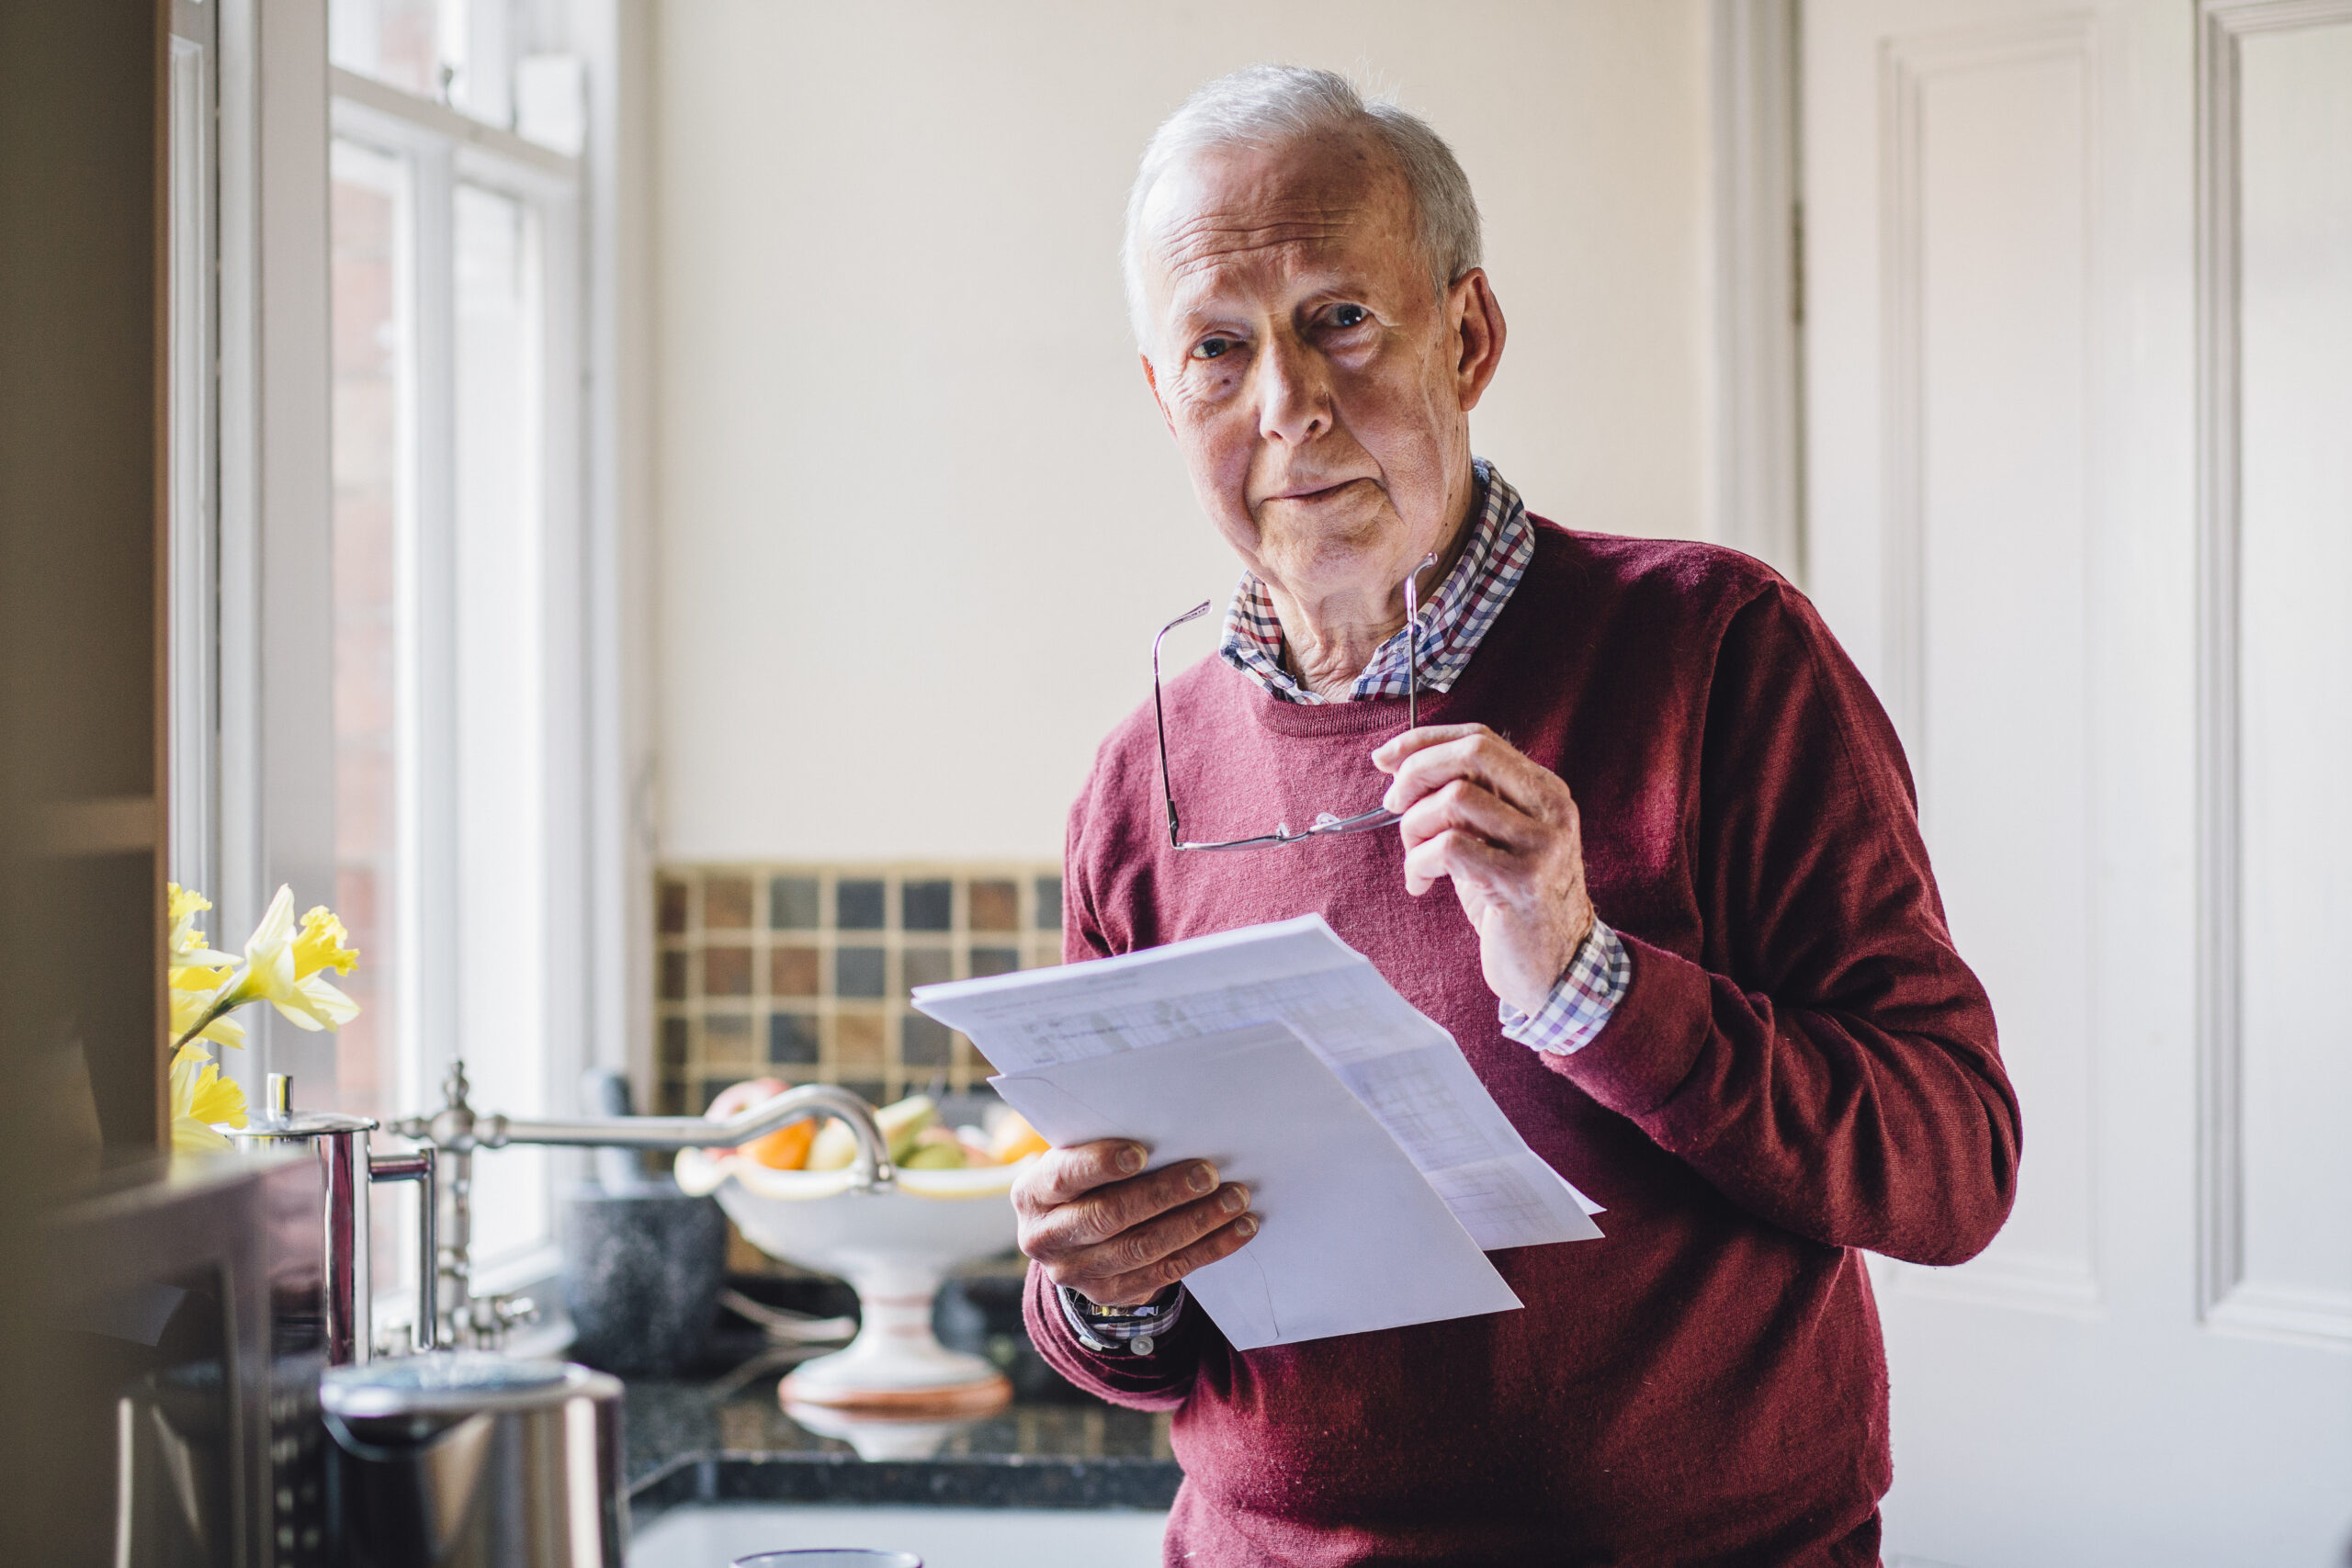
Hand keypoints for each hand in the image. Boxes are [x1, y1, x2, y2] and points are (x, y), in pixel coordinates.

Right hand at [1012, 1139, 1256, 1306]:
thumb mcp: (1076, 1158)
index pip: (1063, 1177)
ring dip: (1196, 1223)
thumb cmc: (1086, 1179)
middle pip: (1108, 1217)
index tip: (1142, 1151)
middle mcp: (1045, 1238)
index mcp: (1032, 1194)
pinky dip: (1208, 1250)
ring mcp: (1076, 1273)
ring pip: (1142, 1249)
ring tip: (1234, 1199)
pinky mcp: (1111, 1295)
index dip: (1100, 1165)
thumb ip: (1103, 1145)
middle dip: (1163, 1194)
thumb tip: (1172, 1124)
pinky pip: (1166, 1273)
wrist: (1072, 1237)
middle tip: (1208, 1173)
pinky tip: (1238, 1230)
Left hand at [1372, 723, 1595, 1015]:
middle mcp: (1551, 809)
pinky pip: (1448, 848)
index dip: (1425, 741)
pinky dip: (1418, 862)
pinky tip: (1420, 885)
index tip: (1385, 757)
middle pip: (1471, 755)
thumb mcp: (1494, 841)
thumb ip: (1464, 802)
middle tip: (1393, 803)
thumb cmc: (1512, 903)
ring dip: (1414, 827)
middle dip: (1417, 772)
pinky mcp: (1520, 882)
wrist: (1556, 967)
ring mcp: (1540, 845)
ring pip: (1454, 800)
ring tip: (1415, 860)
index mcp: (1545, 791)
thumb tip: (1399, 766)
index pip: (1481, 739)